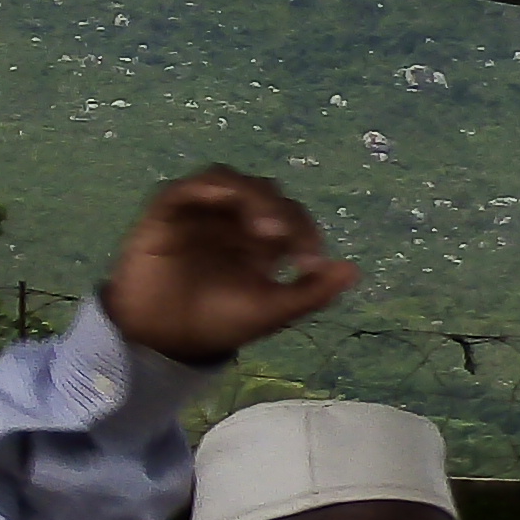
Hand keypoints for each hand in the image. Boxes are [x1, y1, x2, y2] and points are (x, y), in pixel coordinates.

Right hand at [103, 168, 357, 360]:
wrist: (165, 338)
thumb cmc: (220, 322)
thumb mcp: (273, 312)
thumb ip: (313, 293)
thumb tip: (354, 270)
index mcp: (263, 238)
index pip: (293, 216)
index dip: (306, 232)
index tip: (311, 264)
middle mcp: (234, 218)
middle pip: (266, 192)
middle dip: (282, 211)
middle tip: (284, 237)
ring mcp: (201, 211)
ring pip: (230, 180)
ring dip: (252, 196)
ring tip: (265, 227)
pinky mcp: (168, 211)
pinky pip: (186, 187)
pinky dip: (206, 186)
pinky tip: (223, 196)